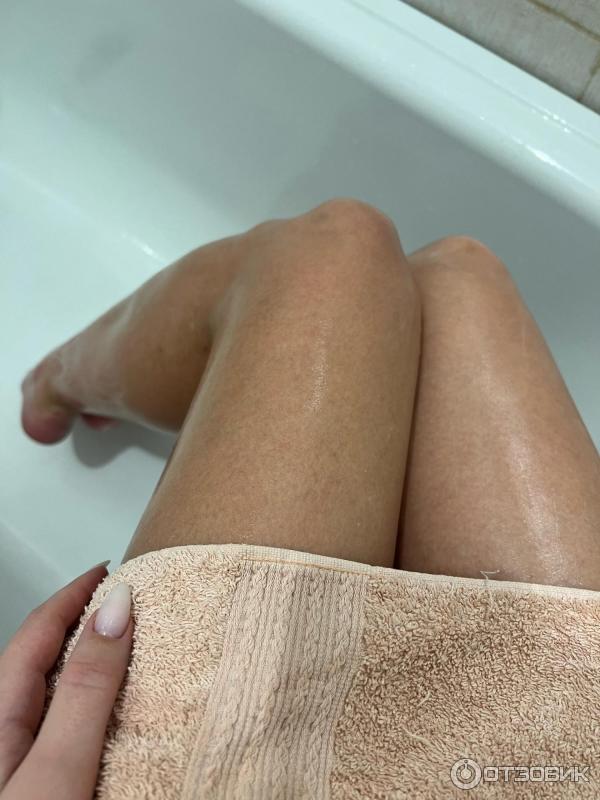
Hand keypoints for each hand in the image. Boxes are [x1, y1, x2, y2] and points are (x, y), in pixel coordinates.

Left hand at [0, 565, 132, 798]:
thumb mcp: (58, 766)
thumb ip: (86, 689)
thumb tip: (117, 608)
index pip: (39, 630)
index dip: (75, 593)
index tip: (110, 570)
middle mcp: (0, 732)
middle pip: (42, 658)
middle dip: (84, 623)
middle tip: (128, 604)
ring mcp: (13, 761)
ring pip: (52, 695)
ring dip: (90, 666)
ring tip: (130, 651)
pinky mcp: (33, 785)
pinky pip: (61, 731)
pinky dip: (91, 708)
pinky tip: (112, 718)